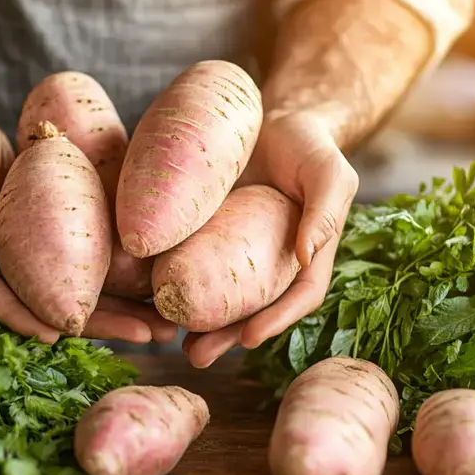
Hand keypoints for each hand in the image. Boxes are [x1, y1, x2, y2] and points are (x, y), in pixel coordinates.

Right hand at [0, 103, 173, 343]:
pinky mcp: (58, 239)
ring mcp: (35, 256)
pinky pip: (92, 264)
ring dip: (122, 312)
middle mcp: (7, 267)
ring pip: (78, 291)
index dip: (23, 318)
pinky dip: (124, 278)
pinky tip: (159, 284)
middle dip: (97, 326)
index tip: (56, 335)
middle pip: (50, 305)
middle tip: (144, 338)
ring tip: (166, 327)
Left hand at [183, 110, 357, 366]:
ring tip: (166, 341)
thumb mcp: (329, 171)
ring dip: (191, 322)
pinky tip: (145, 297)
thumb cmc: (309, 145)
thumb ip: (325, 210)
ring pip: (215, 294)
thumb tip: (307, 256)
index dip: (274, 323)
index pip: (296, 299)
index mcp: (304, 256)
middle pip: (248, 309)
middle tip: (195, 356)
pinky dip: (168, 282)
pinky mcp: (202, 233)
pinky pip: (186, 261)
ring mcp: (234, 250)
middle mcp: (268, 262)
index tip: (248, 339)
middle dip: (222, 337)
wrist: (270, 119)